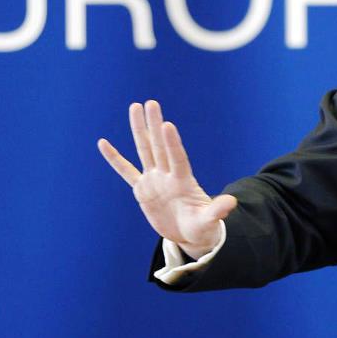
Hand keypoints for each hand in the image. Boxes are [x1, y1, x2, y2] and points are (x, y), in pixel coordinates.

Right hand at [97, 100, 236, 259]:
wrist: (189, 234)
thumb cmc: (202, 226)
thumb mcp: (209, 221)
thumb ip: (217, 211)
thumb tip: (232, 203)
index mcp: (183, 181)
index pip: (177, 158)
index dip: (172, 142)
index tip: (167, 124)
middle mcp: (168, 175)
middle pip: (159, 146)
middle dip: (154, 125)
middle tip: (150, 103)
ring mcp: (154, 180)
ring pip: (144, 150)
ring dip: (139, 130)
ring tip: (135, 107)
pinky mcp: (142, 189)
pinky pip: (126, 171)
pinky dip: (115, 159)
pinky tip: (104, 143)